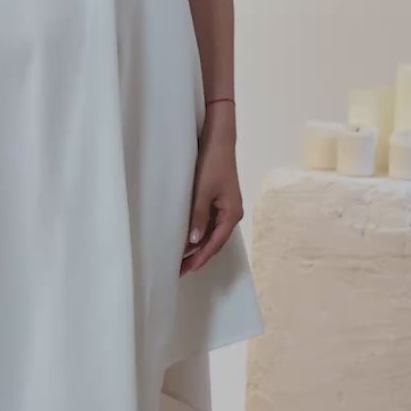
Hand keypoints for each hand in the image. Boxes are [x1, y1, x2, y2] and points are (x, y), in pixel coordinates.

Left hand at [181, 103, 242, 274]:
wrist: (219, 140)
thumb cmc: (212, 164)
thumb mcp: (202, 191)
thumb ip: (198, 217)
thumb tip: (194, 242)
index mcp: (232, 214)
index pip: (215, 243)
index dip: (201, 258)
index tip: (186, 270)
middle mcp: (231, 214)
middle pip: (214, 241)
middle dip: (198, 256)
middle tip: (179, 270)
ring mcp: (226, 208)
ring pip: (211, 234)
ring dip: (197, 246)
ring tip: (180, 259)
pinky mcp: (218, 200)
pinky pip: (209, 223)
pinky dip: (198, 233)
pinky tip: (186, 239)